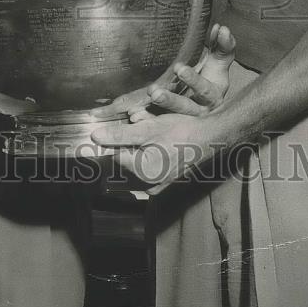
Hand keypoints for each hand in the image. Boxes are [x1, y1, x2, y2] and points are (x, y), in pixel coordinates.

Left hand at [91, 113, 215, 194]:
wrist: (212, 136)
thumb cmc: (182, 132)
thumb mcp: (148, 128)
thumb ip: (119, 134)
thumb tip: (95, 136)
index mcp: (142, 172)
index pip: (115, 154)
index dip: (117, 136)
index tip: (125, 124)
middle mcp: (149, 183)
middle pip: (127, 157)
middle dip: (131, 138)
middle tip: (144, 123)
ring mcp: (159, 183)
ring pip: (138, 158)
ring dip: (140, 143)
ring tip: (154, 129)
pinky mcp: (167, 179)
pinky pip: (150, 163)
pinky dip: (150, 150)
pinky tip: (160, 139)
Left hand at [128, 24, 235, 121]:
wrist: (209, 101)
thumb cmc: (212, 77)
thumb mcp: (219, 63)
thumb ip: (223, 46)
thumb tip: (223, 29)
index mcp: (213, 96)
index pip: (204, 89)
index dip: (193, 79)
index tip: (179, 68)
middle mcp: (199, 111)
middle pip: (184, 107)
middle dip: (170, 100)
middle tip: (154, 92)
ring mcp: (184, 120)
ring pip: (169, 117)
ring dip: (153, 112)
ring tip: (138, 107)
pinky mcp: (169, 124)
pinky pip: (156, 124)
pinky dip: (146, 120)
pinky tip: (134, 116)